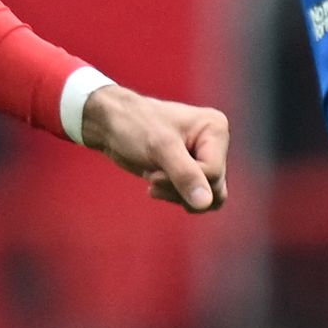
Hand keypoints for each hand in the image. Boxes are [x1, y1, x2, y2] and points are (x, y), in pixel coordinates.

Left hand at [80, 85, 229, 212]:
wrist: (112, 124)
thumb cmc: (135, 125)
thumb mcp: (160, 148)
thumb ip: (185, 175)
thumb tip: (205, 203)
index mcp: (215, 129)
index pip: (213, 173)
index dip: (184, 180)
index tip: (155, 174)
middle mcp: (215, 144)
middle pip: (213, 188)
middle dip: (179, 189)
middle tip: (153, 178)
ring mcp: (205, 158)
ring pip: (206, 197)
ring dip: (176, 194)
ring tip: (152, 179)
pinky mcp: (192, 171)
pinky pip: (194, 197)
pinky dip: (173, 194)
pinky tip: (154, 181)